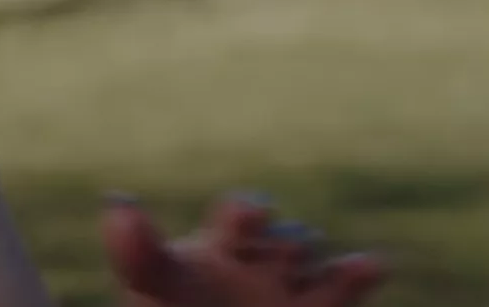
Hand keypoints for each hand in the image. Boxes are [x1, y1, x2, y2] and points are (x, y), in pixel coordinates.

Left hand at [102, 193, 385, 306]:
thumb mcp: (151, 284)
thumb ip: (135, 249)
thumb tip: (116, 201)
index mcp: (222, 244)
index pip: (240, 217)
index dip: (249, 211)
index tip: (253, 213)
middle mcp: (261, 260)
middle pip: (282, 239)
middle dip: (285, 241)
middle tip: (285, 249)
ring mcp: (290, 288)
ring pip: (311, 262)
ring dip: (313, 256)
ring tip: (316, 255)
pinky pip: (342, 286)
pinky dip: (358, 273)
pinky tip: (372, 262)